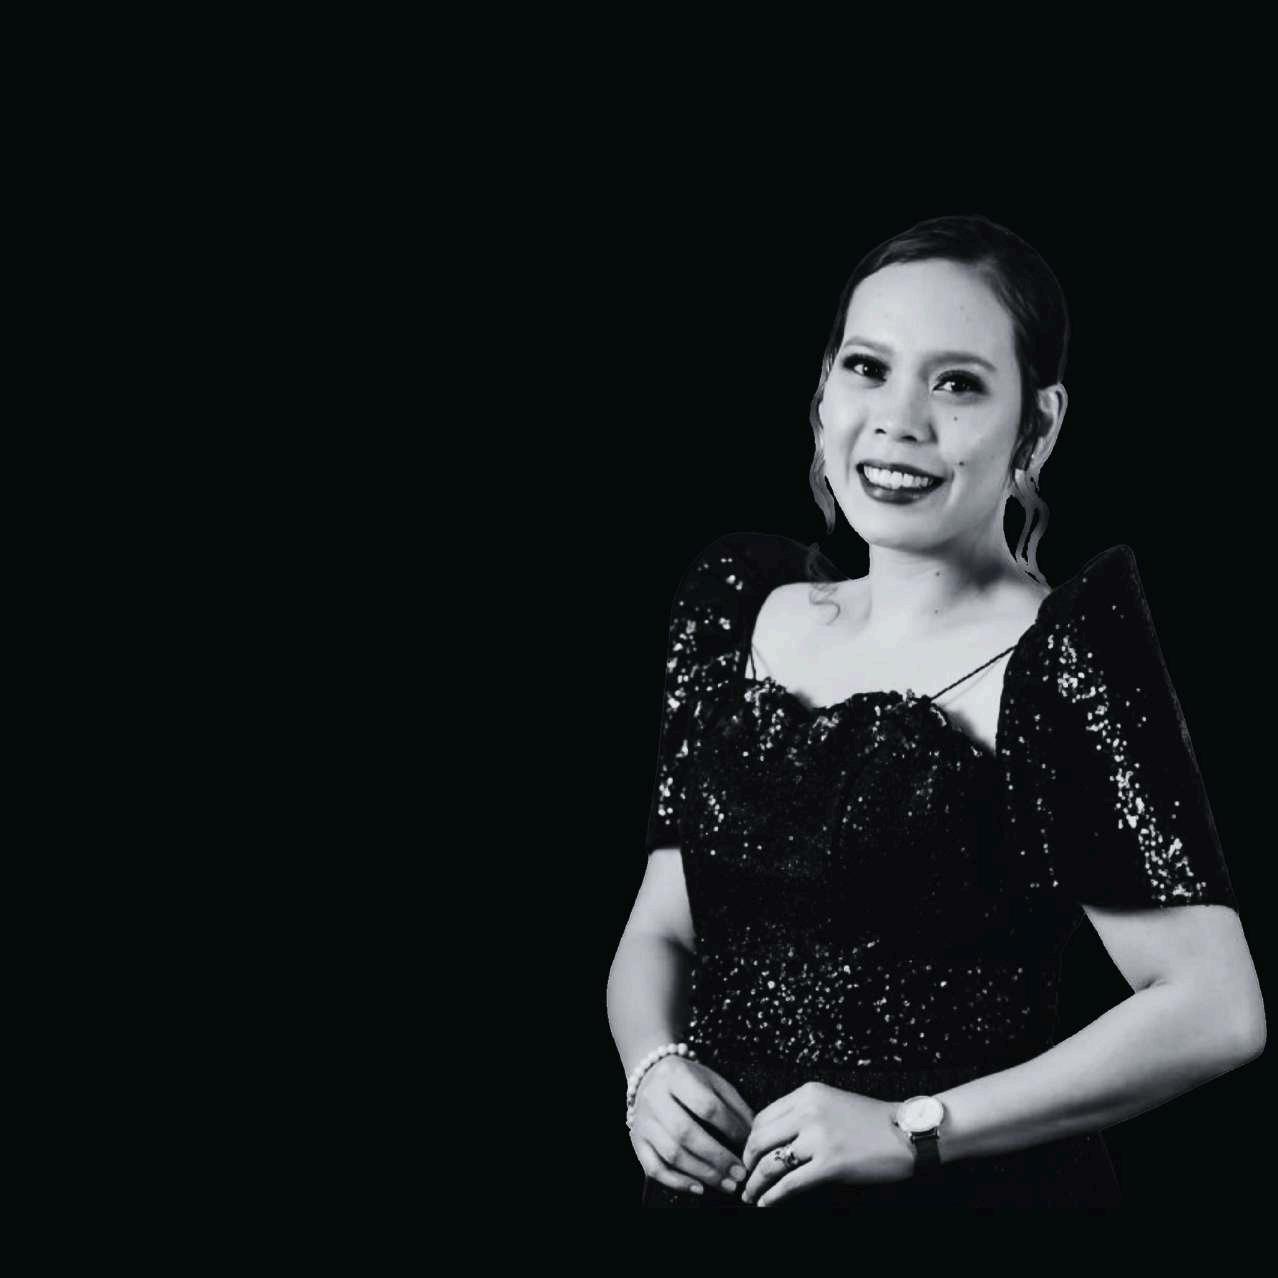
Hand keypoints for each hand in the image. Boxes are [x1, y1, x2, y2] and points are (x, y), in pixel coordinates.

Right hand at [627, 1055, 754, 1196]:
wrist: (650, 1075)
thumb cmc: (689, 1081)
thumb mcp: (713, 1081)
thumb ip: (734, 1106)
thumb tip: (753, 1136)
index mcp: (676, 1075)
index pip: (705, 1105)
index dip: (730, 1128)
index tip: (748, 1144)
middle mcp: (654, 1097)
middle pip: (685, 1133)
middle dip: (717, 1158)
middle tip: (739, 1173)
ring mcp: (643, 1121)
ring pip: (671, 1154)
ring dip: (703, 1173)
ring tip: (727, 1183)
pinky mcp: (636, 1142)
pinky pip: (654, 1168)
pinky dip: (677, 1182)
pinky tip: (699, 1188)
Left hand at [738, 1083, 913, 1206]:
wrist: (906, 1132)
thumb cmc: (870, 1120)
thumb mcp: (830, 1102)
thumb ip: (801, 1113)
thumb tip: (771, 1138)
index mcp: (806, 1093)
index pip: (762, 1117)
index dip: (750, 1139)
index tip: (748, 1155)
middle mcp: (808, 1111)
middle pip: (759, 1139)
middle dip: (746, 1162)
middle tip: (744, 1176)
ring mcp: (819, 1138)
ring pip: (770, 1163)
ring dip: (755, 1183)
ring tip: (750, 1195)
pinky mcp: (830, 1164)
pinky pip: (790, 1183)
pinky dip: (773, 1196)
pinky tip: (766, 1203)